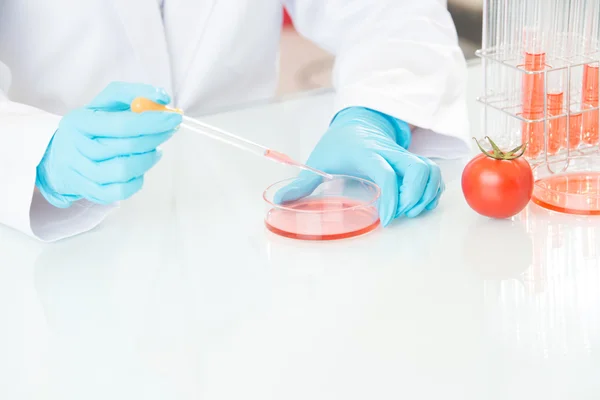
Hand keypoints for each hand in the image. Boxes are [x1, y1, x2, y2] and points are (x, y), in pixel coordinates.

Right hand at [35, 82, 181, 207]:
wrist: (58, 155)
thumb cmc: (90, 126)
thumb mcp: (103, 103)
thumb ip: (130, 94)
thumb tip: (161, 98)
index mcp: (80, 122)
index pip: (122, 124)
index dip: (152, 121)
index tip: (174, 117)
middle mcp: (78, 148)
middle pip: (127, 147)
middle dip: (156, 138)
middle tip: (169, 130)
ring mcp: (82, 172)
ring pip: (125, 171)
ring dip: (148, 160)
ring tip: (154, 150)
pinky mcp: (89, 191)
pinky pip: (120, 191)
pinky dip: (137, 180)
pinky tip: (140, 168)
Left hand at [275, 107, 443, 225]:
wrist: (358, 122)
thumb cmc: (338, 144)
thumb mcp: (318, 161)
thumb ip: (302, 183)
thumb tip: (280, 200)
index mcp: (367, 153)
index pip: (387, 174)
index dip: (391, 199)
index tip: (386, 220)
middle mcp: (390, 153)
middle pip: (419, 170)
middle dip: (414, 197)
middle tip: (400, 214)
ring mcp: (404, 156)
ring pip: (430, 171)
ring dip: (426, 195)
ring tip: (410, 212)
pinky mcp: (413, 161)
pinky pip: (433, 175)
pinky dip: (431, 192)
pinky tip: (416, 205)